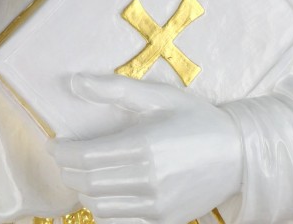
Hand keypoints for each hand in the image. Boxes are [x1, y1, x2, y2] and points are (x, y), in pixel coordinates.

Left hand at [49, 75, 242, 223]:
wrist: (237, 155)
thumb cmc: (195, 119)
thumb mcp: (158, 96)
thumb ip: (114, 88)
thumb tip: (74, 83)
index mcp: (145, 146)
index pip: (86, 157)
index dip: (63, 153)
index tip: (54, 144)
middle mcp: (149, 181)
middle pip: (89, 184)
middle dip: (68, 171)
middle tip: (63, 158)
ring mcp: (158, 207)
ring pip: (101, 208)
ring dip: (84, 192)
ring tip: (82, 173)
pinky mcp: (165, 223)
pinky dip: (104, 211)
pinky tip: (103, 194)